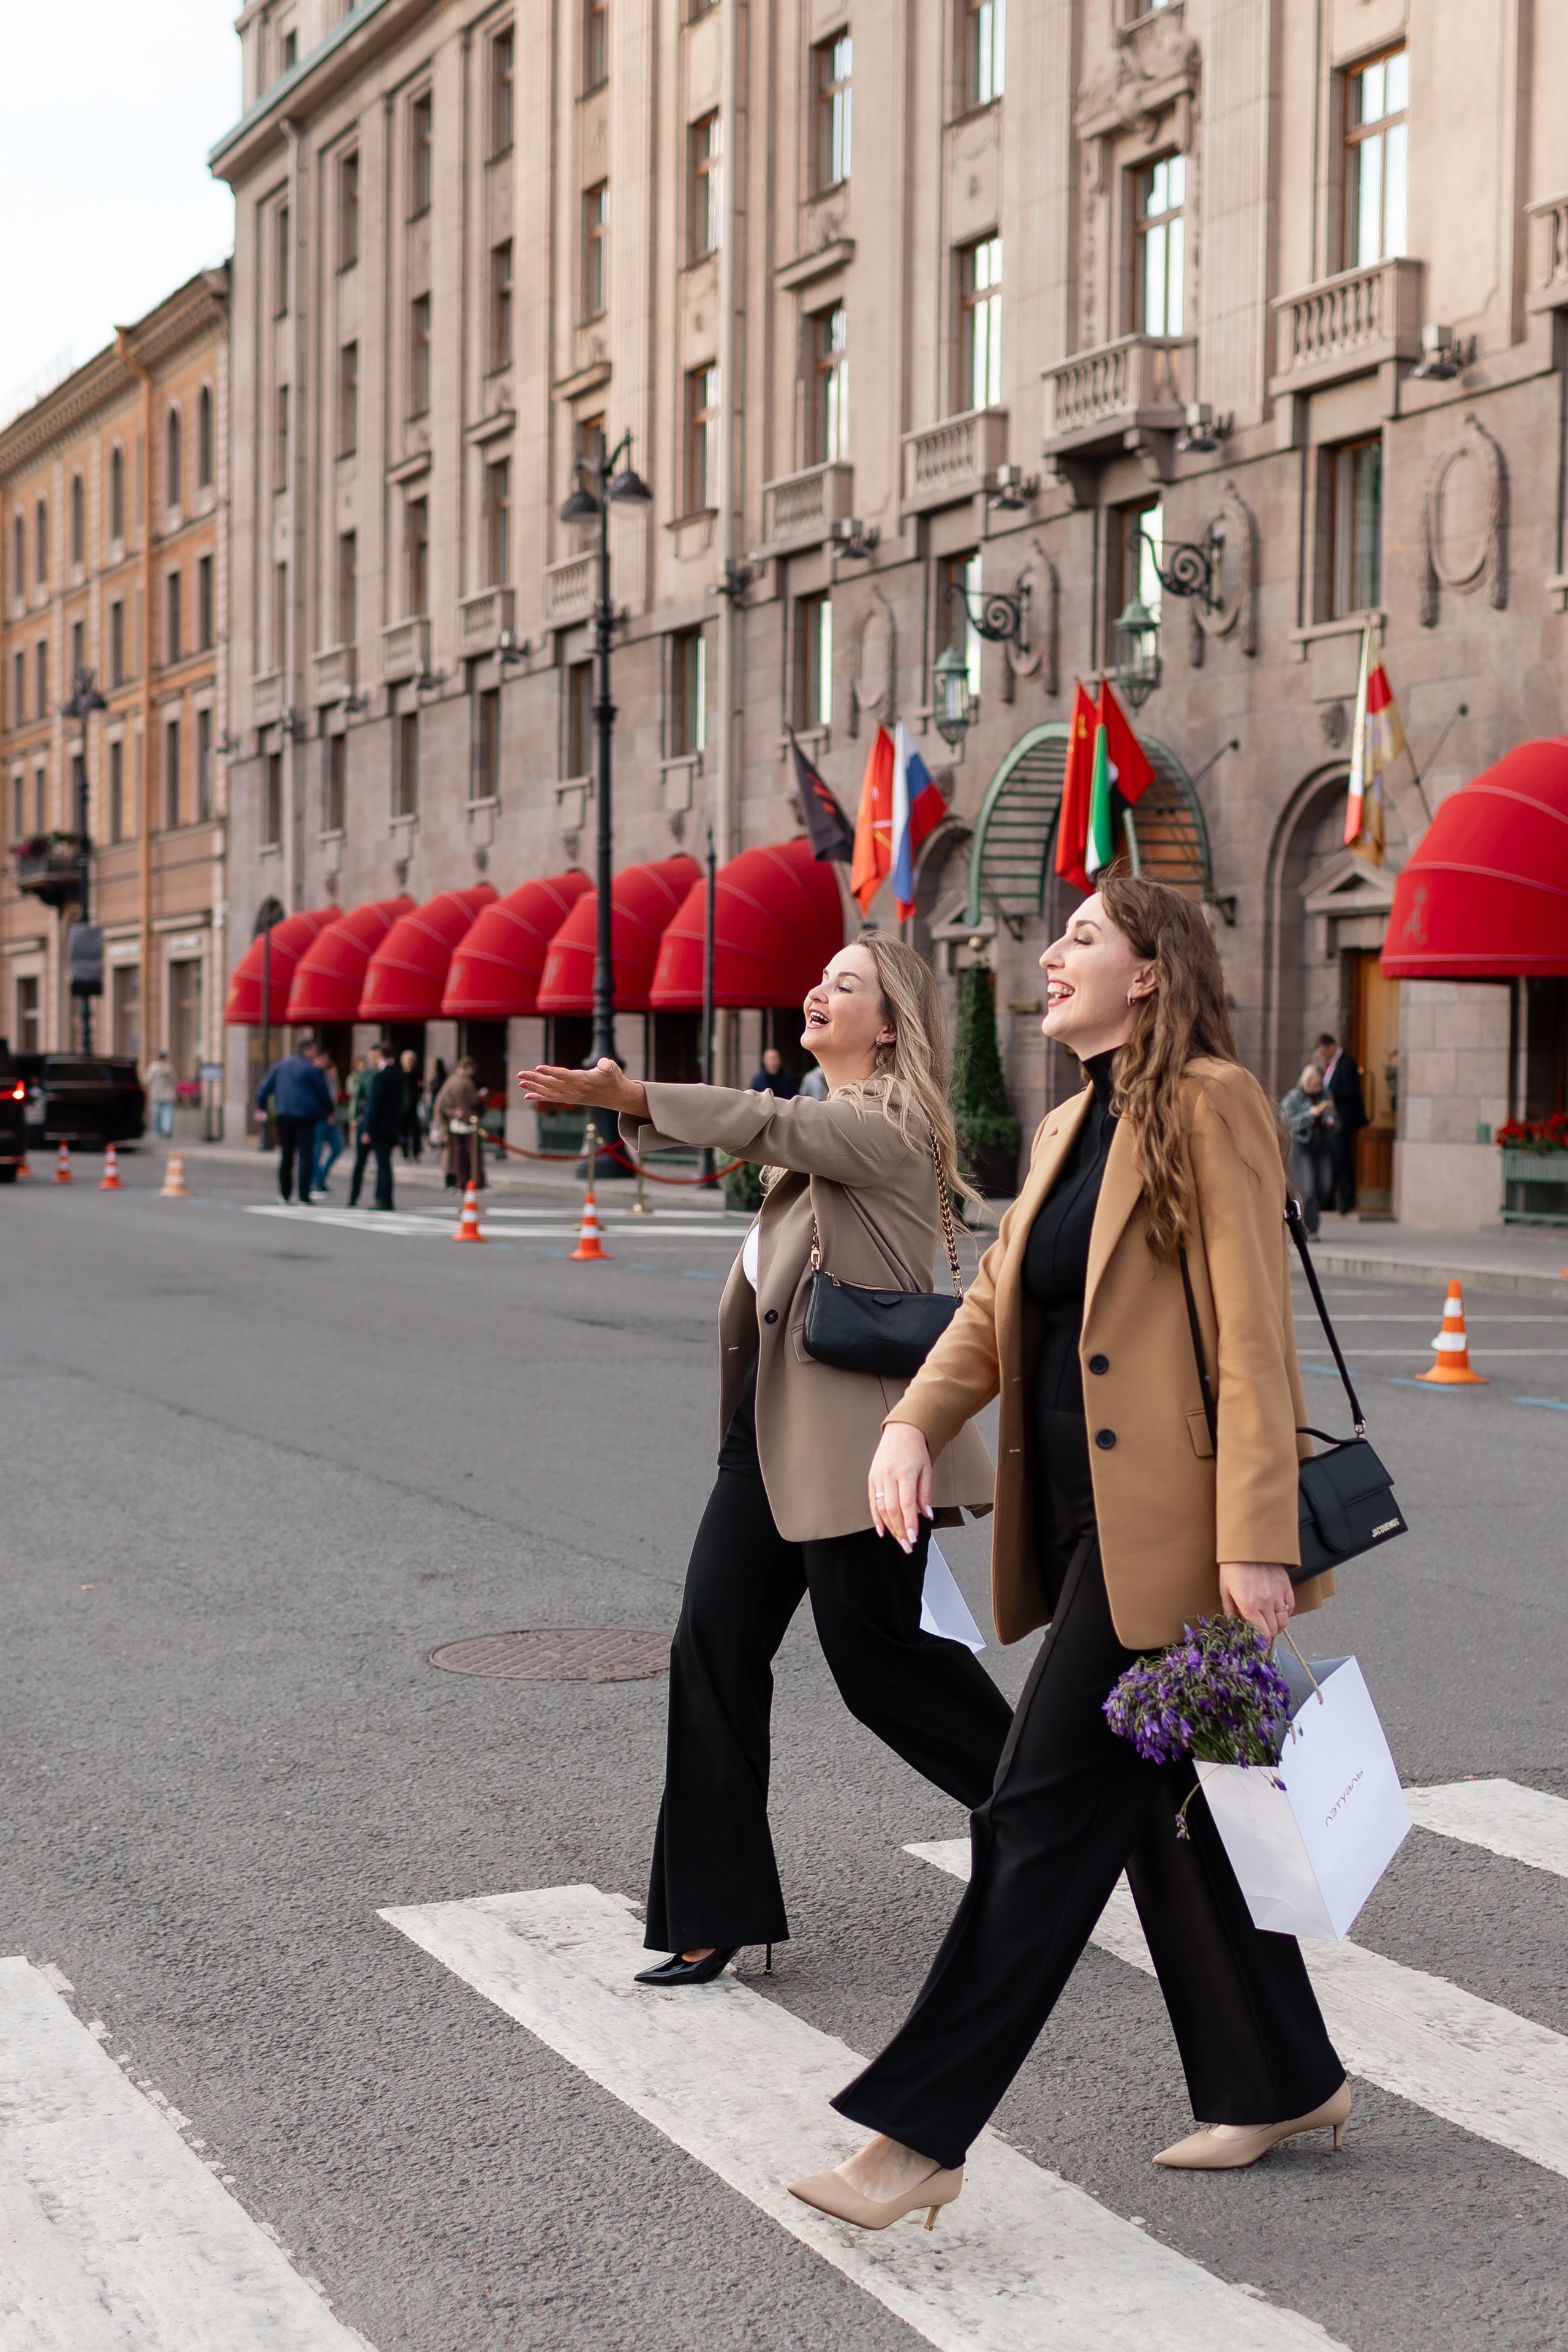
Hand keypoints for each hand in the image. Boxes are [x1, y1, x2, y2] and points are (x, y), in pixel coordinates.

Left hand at [516, 1058, 648, 1119]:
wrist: (616, 1097)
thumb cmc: (613, 1079)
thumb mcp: (613, 1069)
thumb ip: (608, 1066)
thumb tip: (605, 1065)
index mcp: (583, 1081)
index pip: (564, 1075)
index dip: (551, 1071)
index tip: (538, 1067)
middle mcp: (574, 1091)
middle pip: (551, 1084)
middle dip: (535, 1079)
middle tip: (520, 1074)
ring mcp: (571, 1096)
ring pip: (549, 1092)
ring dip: (534, 1088)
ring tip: (520, 1083)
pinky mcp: (570, 1099)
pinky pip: (552, 1098)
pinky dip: (539, 1096)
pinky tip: (528, 1095)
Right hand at [868, 1421, 932, 1551]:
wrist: (900, 1432)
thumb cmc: (915, 1451)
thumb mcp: (926, 1469)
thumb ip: (925, 1493)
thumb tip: (927, 1515)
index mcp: (905, 1473)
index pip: (906, 1504)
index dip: (909, 1523)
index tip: (913, 1538)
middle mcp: (888, 1476)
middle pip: (892, 1509)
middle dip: (899, 1530)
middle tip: (906, 1545)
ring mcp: (878, 1478)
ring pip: (881, 1508)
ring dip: (890, 1527)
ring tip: (898, 1539)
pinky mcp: (871, 1479)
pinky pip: (872, 1502)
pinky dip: (877, 1518)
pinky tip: (882, 1530)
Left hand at [1218, 1561, 1295, 1641]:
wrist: (1248, 1546)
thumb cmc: (1233, 1567)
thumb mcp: (1225, 1590)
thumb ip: (1230, 1611)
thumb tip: (1235, 1625)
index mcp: (1249, 1606)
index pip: (1261, 1634)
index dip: (1259, 1641)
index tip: (1257, 1642)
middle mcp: (1266, 1603)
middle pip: (1274, 1630)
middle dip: (1268, 1634)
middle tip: (1262, 1630)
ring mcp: (1278, 1594)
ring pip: (1284, 1622)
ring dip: (1277, 1625)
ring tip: (1270, 1621)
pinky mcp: (1286, 1586)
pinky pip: (1290, 1607)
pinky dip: (1285, 1612)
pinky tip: (1277, 1609)